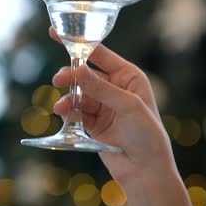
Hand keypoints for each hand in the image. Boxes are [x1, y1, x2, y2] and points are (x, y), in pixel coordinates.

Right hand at [50, 27, 174, 185]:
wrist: (145, 170)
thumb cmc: (147, 134)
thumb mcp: (128, 106)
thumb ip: (101, 88)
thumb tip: (78, 69)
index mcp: (129, 77)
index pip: (100, 55)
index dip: (79, 44)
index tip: (57, 34)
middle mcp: (115, 89)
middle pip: (85, 74)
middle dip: (71, 76)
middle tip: (58, 80)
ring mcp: (103, 106)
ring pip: (78, 94)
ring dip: (68, 98)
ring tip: (61, 107)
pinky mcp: (93, 123)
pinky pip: (76, 111)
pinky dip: (68, 111)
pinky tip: (63, 115)